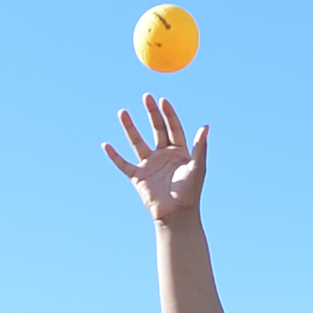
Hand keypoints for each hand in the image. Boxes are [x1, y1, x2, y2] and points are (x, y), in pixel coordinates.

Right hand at [103, 96, 207, 221]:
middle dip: (151, 113)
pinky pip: (123, 164)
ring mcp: (149, 165)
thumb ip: (200, 147)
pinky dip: (114, 155)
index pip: (173, 127)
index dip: (168, 113)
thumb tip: (206, 126)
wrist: (176, 215)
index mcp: (179, 152)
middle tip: (146, 96)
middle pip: (156, 129)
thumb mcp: (197, 167)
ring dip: (129, 127)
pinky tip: (106, 144)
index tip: (162, 100)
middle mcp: (164, 155)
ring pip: (137, 142)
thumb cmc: (190, 193)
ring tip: (123, 112)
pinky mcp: (138, 177)